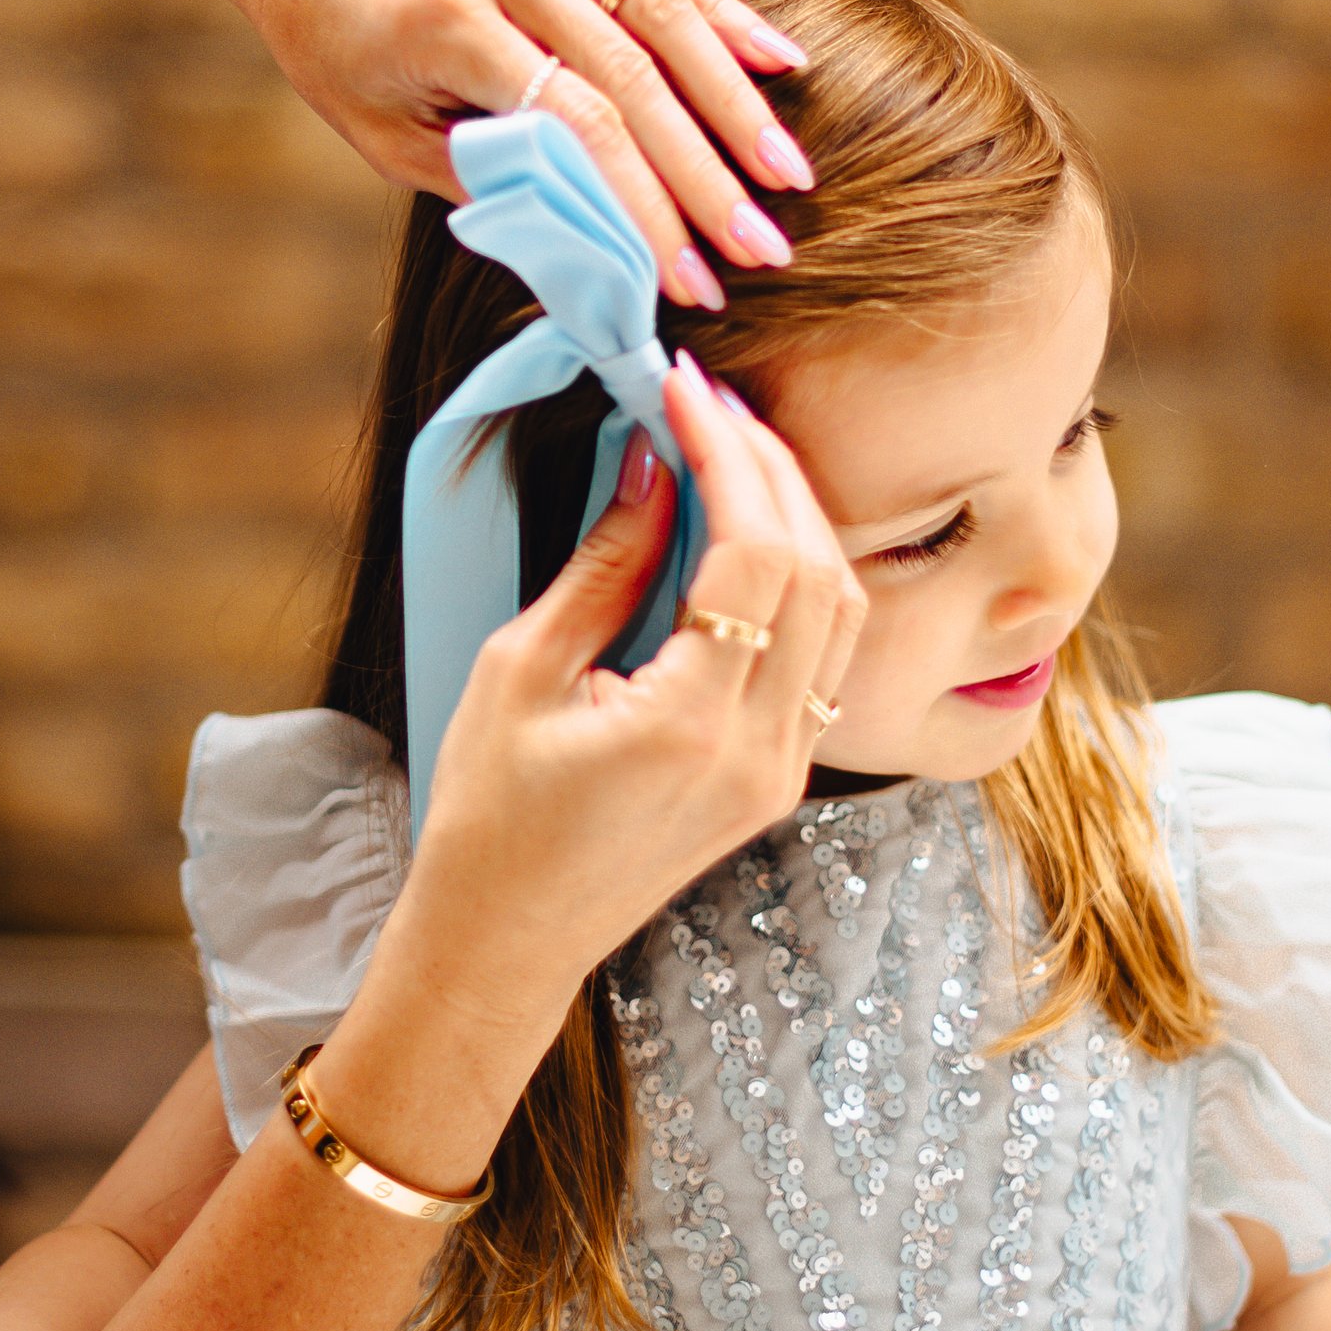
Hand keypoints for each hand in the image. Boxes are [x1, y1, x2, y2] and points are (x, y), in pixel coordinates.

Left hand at [215, 0, 815, 306]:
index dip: (643, 208)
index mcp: (441, 19)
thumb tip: (592, 248)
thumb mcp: (377, 128)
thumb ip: (484, 175)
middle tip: (767, 247)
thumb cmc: (330, 35)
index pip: (575, 124)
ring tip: (789, 173)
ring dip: (736, 99)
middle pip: (634, 73)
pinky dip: (720, 15)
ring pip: (661, 10)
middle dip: (708, 173)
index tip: (690, 281)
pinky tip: (780, 66)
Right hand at [391, 355, 865, 1036]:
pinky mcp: (782, 777)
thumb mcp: (520, 671)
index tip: (683, 392)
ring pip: (842, 609)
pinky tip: (750, 530)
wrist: (509, 937)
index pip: (754, 554)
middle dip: (771, 467)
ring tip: (734, 450)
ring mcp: (783, 770)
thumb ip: (602, 565)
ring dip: (799, 515)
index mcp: (692, 726)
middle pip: (816, 569)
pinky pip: (827, 653)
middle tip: (712, 402)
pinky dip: (802, 575)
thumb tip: (652, 464)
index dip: (728, 455)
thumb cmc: (489, 813)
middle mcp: (762, 750)